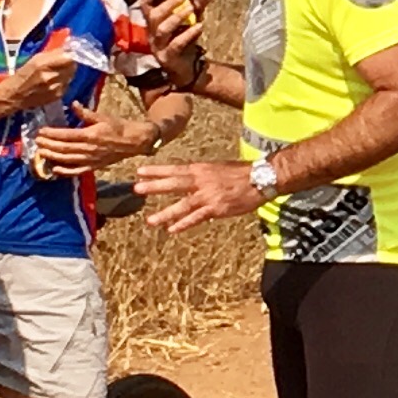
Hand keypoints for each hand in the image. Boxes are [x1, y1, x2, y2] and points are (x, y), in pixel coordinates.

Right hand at [0, 52, 72, 118]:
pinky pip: (67, 85)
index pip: (69, 58)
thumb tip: (66, 49)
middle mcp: (51, 76)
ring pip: (70, 76)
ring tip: (56, 73)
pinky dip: (63, 82)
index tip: (68, 54)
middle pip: (72, 67)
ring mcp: (56, 87)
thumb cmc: (23, 74)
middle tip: (62, 64)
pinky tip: (54, 82)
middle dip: (69, 64)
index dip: (70, 55)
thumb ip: (52, 54)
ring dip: (66, 73)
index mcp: (43, 64)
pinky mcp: (58, 96)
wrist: (14, 95)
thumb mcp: (35, 59)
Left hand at [32, 114, 157, 176]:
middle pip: (63, 148)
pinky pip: (77, 171)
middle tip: (36, 141)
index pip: (65, 135)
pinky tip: (55, 169)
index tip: (40, 131)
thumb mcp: (103, 116)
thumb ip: (86, 113)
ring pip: (67, 159)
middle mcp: (88, 149)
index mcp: (90, 135)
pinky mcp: (94, 166)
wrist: (134, 141)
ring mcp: (91, 159)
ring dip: (52, 156)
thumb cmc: (118, 127)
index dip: (51, 134)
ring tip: (40, 152)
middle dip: (48, 145)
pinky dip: (65, 172)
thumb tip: (73, 104)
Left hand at [135, 159, 265, 232]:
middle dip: (154, 186)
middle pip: (174, 185)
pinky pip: (197, 218)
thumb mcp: (217, 168)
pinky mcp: (216, 209)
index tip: (140, 171)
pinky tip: (172, 230)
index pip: (175, 169)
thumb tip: (188, 179)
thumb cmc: (242, 173)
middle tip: (136, 188)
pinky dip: (184, 224)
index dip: (157, 171)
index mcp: (202, 169)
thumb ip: (201, 175)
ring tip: (150, 221)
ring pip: (183, 205)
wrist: (261, 179)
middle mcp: (202, 182)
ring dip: (165, 213)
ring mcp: (208, 196)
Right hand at [138, 0, 210, 82]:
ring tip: (192, 9)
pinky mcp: (167, 57)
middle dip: (168, 4)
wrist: (187, 69)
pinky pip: (175, 44)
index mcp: (154, 23)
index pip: (145, 6)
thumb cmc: (184, 42)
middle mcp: (152, 34)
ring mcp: (158, 46)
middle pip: (154, 16)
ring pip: (163, 29)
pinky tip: (199, 27)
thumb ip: (195, 8)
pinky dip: (188, 34)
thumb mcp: (190, 22)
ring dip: (177, 17)